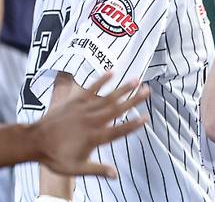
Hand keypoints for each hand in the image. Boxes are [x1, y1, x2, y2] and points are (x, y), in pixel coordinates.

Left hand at [34, 73, 148, 177]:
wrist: (33, 142)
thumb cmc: (54, 156)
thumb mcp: (76, 168)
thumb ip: (97, 170)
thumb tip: (115, 175)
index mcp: (94, 137)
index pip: (119, 130)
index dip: (133, 124)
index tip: (146, 118)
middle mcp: (92, 121)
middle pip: (117, 109)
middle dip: (134, 100)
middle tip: (148, 91)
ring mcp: (84, 110)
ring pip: (107, 98)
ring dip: (123, 89)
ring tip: (136, 81)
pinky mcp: (75, 102)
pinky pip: (90, 89)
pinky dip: (101, 80)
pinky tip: (112, 72)